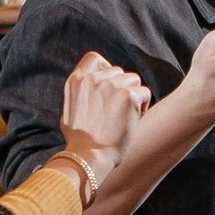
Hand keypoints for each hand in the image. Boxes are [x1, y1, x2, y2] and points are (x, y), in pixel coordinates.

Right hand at [58, 51, 149, 177]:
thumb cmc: (80, 141)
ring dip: (133, 96)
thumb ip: (81, 93)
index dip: (105, 69)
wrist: (89, 156)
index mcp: (76, 80)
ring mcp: (111, 85)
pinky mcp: (128, 95)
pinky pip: (144, 93)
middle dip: (122, 89)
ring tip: (125, 117)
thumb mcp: (70, 110)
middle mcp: (93, 78)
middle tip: (117, 111)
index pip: (94, 58)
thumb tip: (92, 86)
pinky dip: (143, 106)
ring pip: (134, 81)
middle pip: (119, 72)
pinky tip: (134, 120)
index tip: (109, 85)